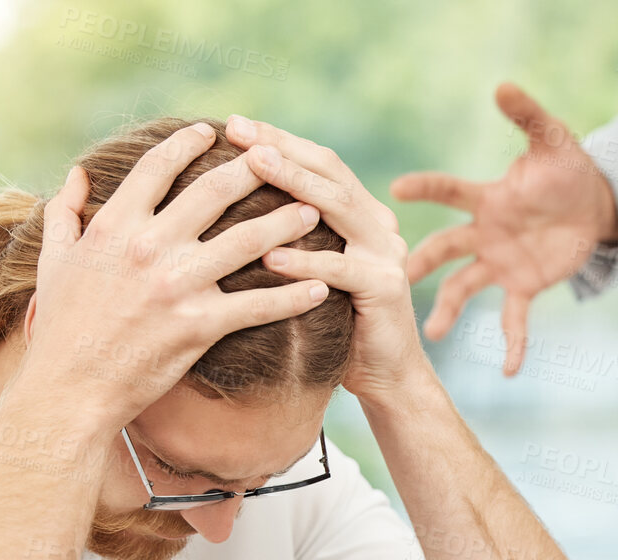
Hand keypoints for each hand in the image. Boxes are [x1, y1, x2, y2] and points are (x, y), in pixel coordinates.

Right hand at [17, 121, 328, 427]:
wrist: (70, 388)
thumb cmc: (60, 328)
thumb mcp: (53, 262)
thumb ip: (64, 214)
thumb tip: (78, 175)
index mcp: (114, 226)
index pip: (158, 167)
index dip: (186, 144)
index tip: (211, 133)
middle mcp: (149, 246)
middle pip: (214, 192)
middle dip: (254, 170)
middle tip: (282, 160)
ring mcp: (177, 285)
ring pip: (246, 241)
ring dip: (285, 223)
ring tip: (313, 211)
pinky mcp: (199, 325)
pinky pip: (257, 305)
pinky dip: (292, 296)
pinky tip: (319, 288)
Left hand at [227, 116, 433, 399]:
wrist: (387, 377)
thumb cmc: (336, 325)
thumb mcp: (310, 270)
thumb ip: (290, 235)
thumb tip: (230, 201)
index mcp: (360, 213)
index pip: (318, 162)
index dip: (277, 139)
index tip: (232, 125)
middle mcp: (378, 223)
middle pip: (329, 171)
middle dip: (281, 147)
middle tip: (238, 131)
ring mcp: (387, 253)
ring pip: (337, 206)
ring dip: (293, 183)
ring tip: (253, 166)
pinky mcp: (386, 287)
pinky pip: (340, 268)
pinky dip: (304, 260)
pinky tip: (269, 255)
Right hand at [391, 82, 617, 374]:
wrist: (592, 206)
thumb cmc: (567, 168)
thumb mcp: (553, 141)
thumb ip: (528, 116)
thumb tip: (502, 86)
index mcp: (486, 199)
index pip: (448, 192)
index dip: (425, 189)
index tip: (395, 189)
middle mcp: (483, 234)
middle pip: (442, 249)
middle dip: (418, 263)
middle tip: (392, 277)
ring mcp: (499, 263)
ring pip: (462, 289)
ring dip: (447, 310)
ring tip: (433, 334)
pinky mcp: (523, 286)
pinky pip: (513, 319)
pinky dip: (513, 344)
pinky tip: (510, 371)